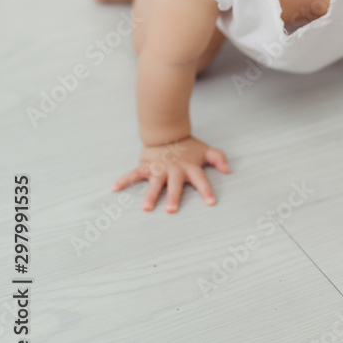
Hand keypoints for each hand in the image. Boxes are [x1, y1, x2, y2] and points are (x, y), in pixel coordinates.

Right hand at [111, 135, 230, 212]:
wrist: (168, 131)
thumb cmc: (188, 146)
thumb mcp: (205, 150)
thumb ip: (218, 158)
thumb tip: (228, 169)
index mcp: (190, 167)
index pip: (201, 180)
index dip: (206, 191)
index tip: (211, 203)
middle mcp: (174, 169)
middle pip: (174, 184)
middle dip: (173, 196)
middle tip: (171, 210)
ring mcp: (159, 168)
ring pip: (155, 182)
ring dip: (150, 194)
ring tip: (146, 208)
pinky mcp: (147, 166)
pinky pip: (134, 173)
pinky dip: (124, 180)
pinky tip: (114, 188)